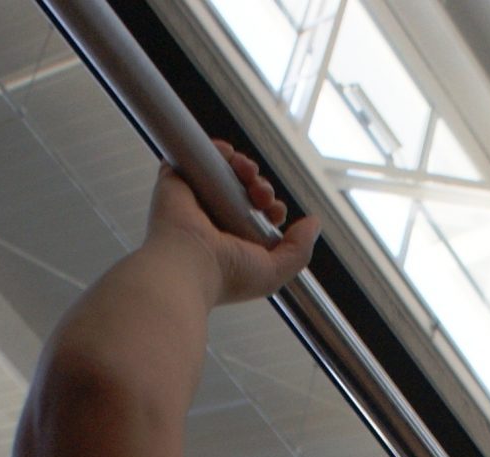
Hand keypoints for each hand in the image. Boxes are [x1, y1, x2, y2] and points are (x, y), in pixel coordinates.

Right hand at [147, 141, 317, 306]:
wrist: (187, 266)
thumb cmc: (227, 275)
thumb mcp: (275, 272)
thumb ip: (299, 249)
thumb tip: (313, 223)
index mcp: (234, 243)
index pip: (258, 216)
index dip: (272, 207)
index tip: (274, 211)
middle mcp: (214, 222)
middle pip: (244, 190)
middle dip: (260, 186)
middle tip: (259, 193)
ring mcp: (194, 202)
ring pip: (224, 172)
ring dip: (242, 165)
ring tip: (246, 171)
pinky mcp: (176, 183)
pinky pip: (196, 156)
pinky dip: (215, 148)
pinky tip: (226, 153)